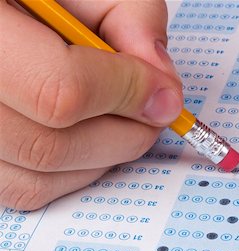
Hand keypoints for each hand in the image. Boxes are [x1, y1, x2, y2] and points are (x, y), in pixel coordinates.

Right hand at [0, 0, 182, 209]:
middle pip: (50, 147)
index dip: (127, 95)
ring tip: (123, 120)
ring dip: (102, 156)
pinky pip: (26, 188)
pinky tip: (89, 136)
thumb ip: (127, 18)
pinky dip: (73, 172)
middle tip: (154, 113)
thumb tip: (163, 87)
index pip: (60, 91)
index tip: (164, 93)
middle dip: (125, 136)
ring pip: (39, 178)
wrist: (8, 12)